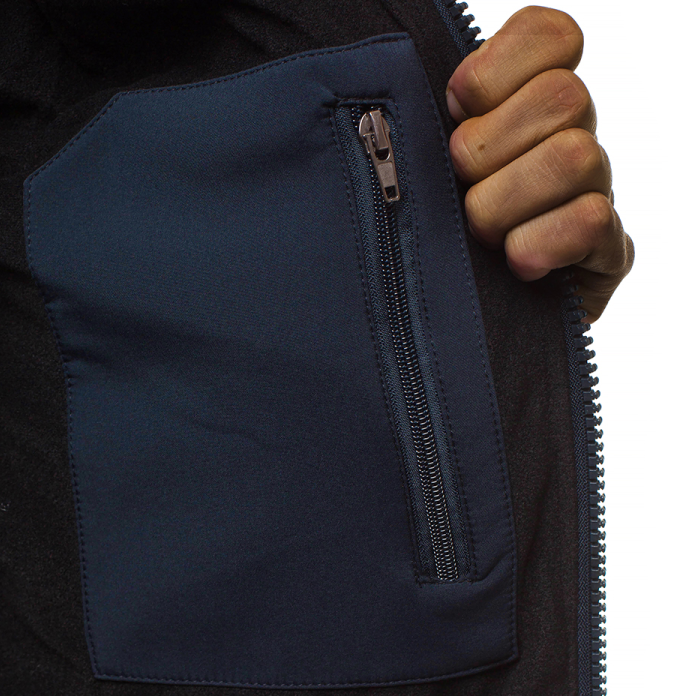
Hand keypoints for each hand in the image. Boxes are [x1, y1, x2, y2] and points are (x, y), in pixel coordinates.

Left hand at [445, 5, 633, 322]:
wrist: (444, 335)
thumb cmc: (423, 245)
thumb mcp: (417, 174)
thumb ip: (426, 124)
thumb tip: (410, 92)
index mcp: (526, 106)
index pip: (551, 37)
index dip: (498, 67)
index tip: (455, 110)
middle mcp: (570, 140)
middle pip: (562, 97)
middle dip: (491, 148)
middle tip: (459, 189)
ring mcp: (594, 195)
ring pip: (575, 155)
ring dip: (508, 200)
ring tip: (482, 237)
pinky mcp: (606, 253)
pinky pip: (591, 220)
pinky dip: (543, 241)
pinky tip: (517, 263)